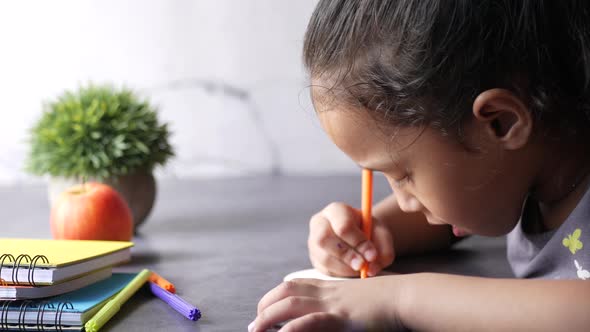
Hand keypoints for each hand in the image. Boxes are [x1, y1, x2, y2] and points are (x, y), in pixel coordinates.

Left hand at [250, 277, 405, 331]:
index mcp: (329, 287)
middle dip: (265, 307)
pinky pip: (312, 321)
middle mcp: (326, 292)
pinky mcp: (342, 318)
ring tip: (257, 330)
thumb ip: (339, 304)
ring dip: (269, 316)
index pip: (294, 285)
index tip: (265, 308)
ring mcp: (333, 304)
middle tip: (255, 324)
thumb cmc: (386, 299)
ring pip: (291, 304)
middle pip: (286, 292)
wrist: (405, 295)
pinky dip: (294, 328)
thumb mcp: (357, 298)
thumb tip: (328, 316)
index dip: (275, 295)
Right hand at [308, 202, 394, 276]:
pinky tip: (351, 270)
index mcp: (336, 210)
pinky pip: (324, 270)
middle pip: (324, 239)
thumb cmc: (370, 231)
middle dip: (346, 255)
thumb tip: (370, 269)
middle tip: (362, 265)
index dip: (358, 242)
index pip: (342, 226)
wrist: (359, 235)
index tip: (372, 255)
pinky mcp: (314, 259)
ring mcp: (313, 242)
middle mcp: (319, 223)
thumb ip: (383, 248)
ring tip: (360, 269)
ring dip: (345, 268)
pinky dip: (341, 274)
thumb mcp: (381, 234)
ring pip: (324, 258)